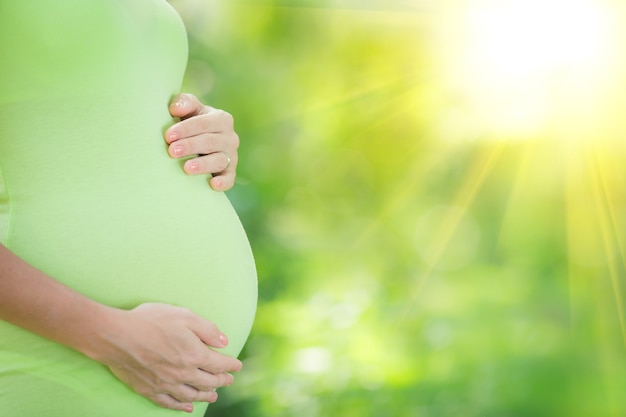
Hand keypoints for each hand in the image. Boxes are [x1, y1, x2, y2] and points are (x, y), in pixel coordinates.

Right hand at [91, 303, 241, 412]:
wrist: (117, 336)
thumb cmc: (151, 321)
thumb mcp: (185, 316)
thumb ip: (207, 329)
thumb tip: (224, 342)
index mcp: (195, 355)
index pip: (220, 364)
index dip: (231, 365)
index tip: (237, 365)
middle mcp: (184, 374)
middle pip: (209, 382)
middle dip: (222, 381)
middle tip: (228, 380)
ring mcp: (166, 384)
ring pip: (192, 395)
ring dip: (205, 396)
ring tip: (213, 396)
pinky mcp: (149, 390)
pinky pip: (170, 402)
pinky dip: (181, 406)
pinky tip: (187, 407)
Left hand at [165, 93, 239, 190]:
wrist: (200, 140)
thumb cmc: (192, 123)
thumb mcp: (190, 109)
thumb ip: (184, 103)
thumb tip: (175, 109)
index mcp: (222, 119)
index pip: (204, 123)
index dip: (186, 129)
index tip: (168, 136)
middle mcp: (230, 138)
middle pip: (211, 142)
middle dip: (191, 146)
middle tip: (172, 151)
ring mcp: (232, 156)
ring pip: (219, 160)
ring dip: (203, 164)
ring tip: (186, 168)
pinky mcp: (230, 172)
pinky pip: (229, 178)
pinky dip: (223, 182)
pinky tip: (212, 184)